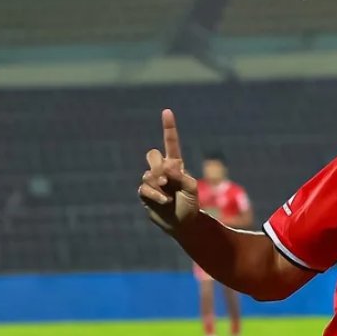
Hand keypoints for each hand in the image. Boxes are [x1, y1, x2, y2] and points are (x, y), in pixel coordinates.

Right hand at [138, 109, 199, 233]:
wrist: (182, 224)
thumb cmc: (190, 205)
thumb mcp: (191, 189)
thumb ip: (180, 176)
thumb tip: (166, 166)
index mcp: (176, 165)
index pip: (170, 143)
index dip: (168, 128)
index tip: (167, 112)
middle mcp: (162, 170)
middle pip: (152, 155)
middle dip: (157, 163)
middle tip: (167, 179)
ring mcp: (152, 181)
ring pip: (149, 173)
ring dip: (159, 183)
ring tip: (168, 194)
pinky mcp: (145, 193)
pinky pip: (145, 188)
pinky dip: (155, 194)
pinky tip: (164, 201)